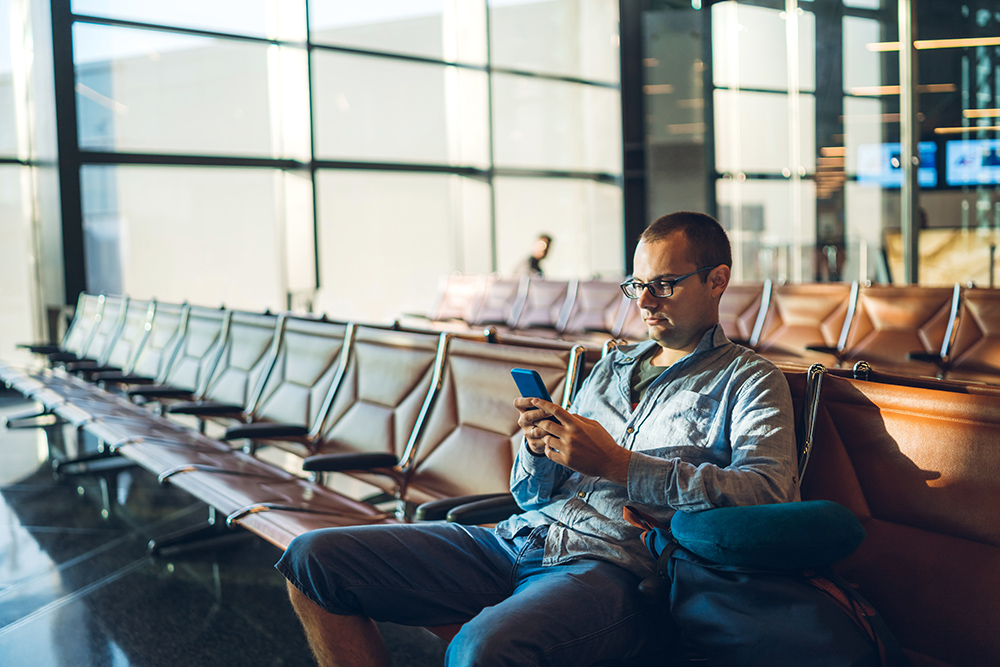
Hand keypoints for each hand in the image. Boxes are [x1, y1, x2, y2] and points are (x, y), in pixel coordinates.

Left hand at [514, 398, 630, 484]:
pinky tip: (550, 448)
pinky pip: (549, 454)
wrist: (611, 462)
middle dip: (539, 422)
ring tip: (546, 436)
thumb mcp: (594, 425)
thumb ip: (578, 419)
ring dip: (544, 437)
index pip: (556, 410)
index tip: (534, 400)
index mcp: (577, 425)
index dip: (543, 404)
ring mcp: (568, 449)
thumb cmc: (604, 441)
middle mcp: (570, 436)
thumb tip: (566, 413)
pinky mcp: (567, 461)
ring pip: (546, 439)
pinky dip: (547, 450)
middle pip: (546, 425)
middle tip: (536, 421)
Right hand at [515, 396, 557, 455]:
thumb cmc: (546, 417)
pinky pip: (543, 440)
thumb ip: (544, 406)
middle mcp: (523, 421)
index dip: (525, 401)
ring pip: (536, 430)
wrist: (544, 436)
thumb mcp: (542, 410)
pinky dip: (552, 437)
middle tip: (550, 412)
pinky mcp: (534, 443)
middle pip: (527, 417)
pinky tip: (558, 434)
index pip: (518, 403)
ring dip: (548, 428)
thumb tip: (551, 404)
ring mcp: (527, 433)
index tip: (535, 400)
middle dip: (539, 413)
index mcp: (523, 410)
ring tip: (558, 425)